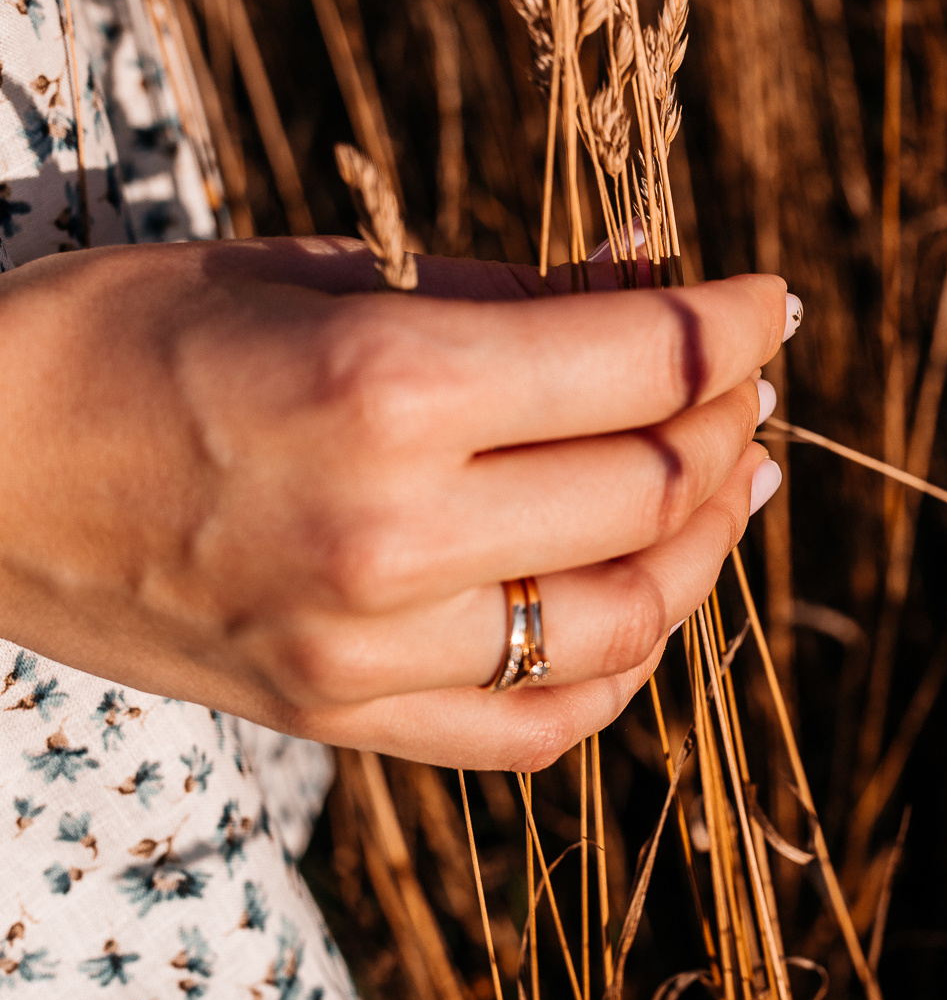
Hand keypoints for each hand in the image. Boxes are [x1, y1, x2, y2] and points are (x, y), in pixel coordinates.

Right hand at [0, 238, 791, 768]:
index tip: (771, 302)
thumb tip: (649, 286)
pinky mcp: (342, 721)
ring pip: (624, 622)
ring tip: (725, 485)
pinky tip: (640, 598)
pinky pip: (536, 727)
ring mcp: (369, 653)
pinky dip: (620, 664)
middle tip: (744, 383)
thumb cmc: (122, 339)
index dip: (734, 325)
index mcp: (385, 390)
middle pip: (650, 490)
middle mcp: (394, 536)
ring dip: (702, 546)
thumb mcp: (309, 272)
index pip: (639, 365)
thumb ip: (498, 294)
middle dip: (729, 422)